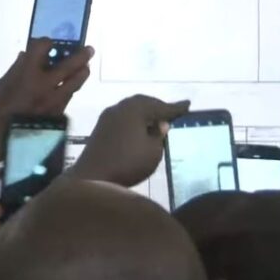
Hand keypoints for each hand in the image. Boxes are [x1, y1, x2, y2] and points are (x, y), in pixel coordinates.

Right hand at [0, 39, 92, 180]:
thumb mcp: (2, 83)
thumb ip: (17, 68)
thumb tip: (27, 55)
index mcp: (27, 74)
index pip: (43, 47)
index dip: (46, 42)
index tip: (48, 42)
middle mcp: (44, 86)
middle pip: (70, 65)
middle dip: (81, 55)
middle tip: (89, 49)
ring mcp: (54, 102)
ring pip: (75, 83)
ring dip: (81, 73)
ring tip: (85, 68)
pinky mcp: (57, 115)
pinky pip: (68, 98)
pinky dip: (70, 90)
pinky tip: (69, 88)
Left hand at [65, 95, 189, 186]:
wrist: (92, 177)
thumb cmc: (128, 162)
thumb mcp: (153, 151)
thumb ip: (159, 135)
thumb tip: (159, 124)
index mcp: (136, 108)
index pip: (160, 106)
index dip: (175, 107)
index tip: (187, 104)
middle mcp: (120, 107)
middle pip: (143, 103)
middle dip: (158, 107)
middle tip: (171, 112)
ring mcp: (107, 117)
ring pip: (130, 109)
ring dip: (144, 113)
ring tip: (156, 120)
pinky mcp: (100, 129)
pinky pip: (122, 118)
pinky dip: (133, 120)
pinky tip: (138, 129)